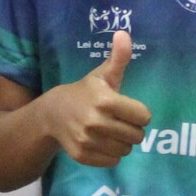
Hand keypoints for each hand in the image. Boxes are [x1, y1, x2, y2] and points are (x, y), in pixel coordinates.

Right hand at [47, 30, 151, 166]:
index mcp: (105, 100)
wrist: (52, 113)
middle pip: (137, 135)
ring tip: (112, 132)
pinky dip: (112, 154)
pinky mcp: (82, 155)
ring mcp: (88, 141)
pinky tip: (102, 142)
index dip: (140, 113)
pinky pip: (113, 161)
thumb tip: (124, 33)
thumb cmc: (84, 92)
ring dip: (123, 142)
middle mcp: (96, 122)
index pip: (144, 116)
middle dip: (133, 129)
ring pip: (126, 150)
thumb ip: (118, 57)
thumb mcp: (102, 74)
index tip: (128, 109)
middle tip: (121, 121)